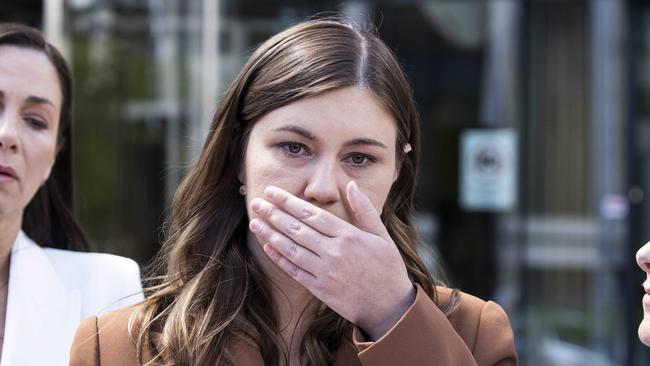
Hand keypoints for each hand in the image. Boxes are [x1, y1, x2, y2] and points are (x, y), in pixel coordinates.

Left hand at [248, 181, 415, 339]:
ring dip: (270, 234)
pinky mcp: (320, 289)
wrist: (390, 307)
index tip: (273, 192)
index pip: (312, 214)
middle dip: (274, 214)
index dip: (289, 202)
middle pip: (297, 229)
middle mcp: (334, 252)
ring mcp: (325, 272)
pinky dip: (280, 259)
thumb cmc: (388, 268)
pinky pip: (295, 271)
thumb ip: (364, 209)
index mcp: (348, 236)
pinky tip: (267, 247)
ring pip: (291, 249)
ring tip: (255, 222)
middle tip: (256, 203)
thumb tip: (351, 185)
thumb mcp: (381, 235)